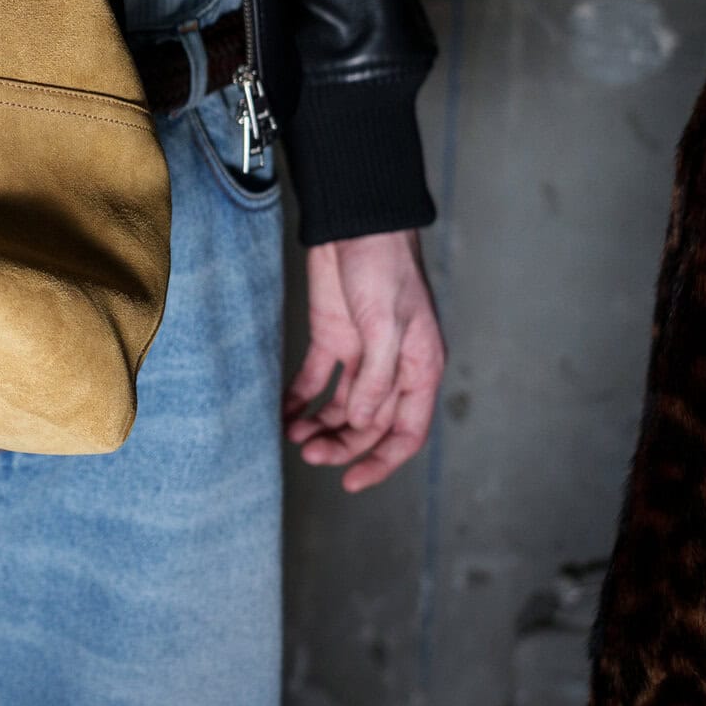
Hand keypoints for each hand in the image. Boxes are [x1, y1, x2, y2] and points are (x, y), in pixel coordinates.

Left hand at [286, 228, 444, 491]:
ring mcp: (362, 354)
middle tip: (308, 454)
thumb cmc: (384, 269)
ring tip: (293, 436)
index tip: (351, 482)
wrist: (356, 224)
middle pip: (370, 425)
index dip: (381, 461)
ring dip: (321, 426)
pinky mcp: (333, 337)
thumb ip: (378, 377)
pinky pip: (317, 380)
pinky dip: (302, 399)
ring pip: (343, 408)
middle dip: (342, 445)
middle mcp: (394, 368)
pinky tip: (285, 413)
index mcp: (420, 369)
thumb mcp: (386, 325)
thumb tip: (366, 424)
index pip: (407, 432)